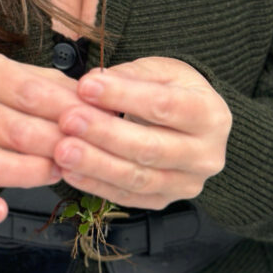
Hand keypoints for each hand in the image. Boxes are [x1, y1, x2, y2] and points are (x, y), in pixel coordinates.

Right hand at [0, 51, 81, 229]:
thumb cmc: (2, 99)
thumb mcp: (26, 79)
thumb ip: (58, 88)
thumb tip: (100, 102)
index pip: (29, 91)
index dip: (66, 109)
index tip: (97, 122)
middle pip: (15, 129)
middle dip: (56, 144)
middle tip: (85, 153)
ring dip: (29, 172)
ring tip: (58, 172)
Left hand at [53, 57, 231, 209]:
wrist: (196, 124)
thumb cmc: (176, 90)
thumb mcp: (163, 70)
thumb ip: (131, 75)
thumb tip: (93, 83)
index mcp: (209, 114)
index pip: (164, 106)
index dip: (123, 96)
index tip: (86, 86)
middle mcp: (205, 155)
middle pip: (150, 148)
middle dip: (105, 133)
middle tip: (68, 119)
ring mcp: (186, 184)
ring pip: (137, 179)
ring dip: (96, 164)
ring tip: (63, 149)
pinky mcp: (164, 202)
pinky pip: (126, 197)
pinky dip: (95, 185)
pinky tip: (70, 171)